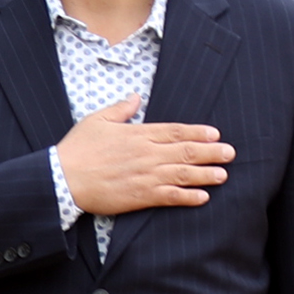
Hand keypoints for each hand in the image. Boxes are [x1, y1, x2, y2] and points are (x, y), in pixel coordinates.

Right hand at [57, 97, 231, 215]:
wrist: (64, 178)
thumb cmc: (77, 149)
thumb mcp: (97, 120)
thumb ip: (120, 109)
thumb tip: (136, 96)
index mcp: (138, 134)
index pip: (175, 131)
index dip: (197, 133)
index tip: (215, 134)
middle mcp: (147, 154)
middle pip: (186, 152)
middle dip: (211, 152)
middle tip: (230, 153)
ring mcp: (145, 176)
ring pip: (183, 174)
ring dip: (205, 174)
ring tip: (223, 174)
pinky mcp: (140, 196)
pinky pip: (170, 197)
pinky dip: (188, 197)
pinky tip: (203, 197)